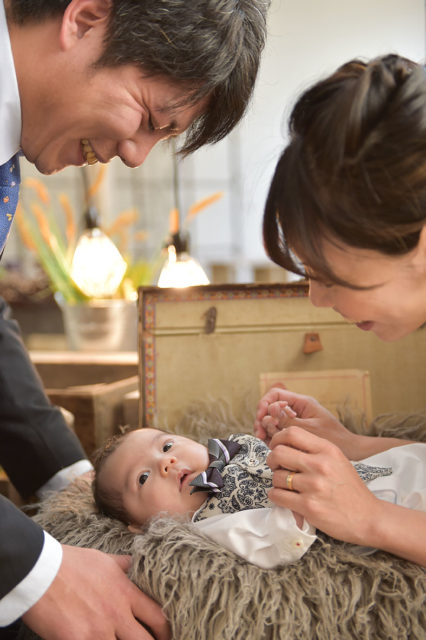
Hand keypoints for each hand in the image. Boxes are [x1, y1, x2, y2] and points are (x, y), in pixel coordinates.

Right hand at [23, 545, 169, 639]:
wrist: (40, 571)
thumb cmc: (70, 563)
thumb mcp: (104, 559)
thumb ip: (124, 567)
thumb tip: (137, 564)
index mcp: (125, 592)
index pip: (158, 617)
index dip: (166, 631)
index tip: (166, 636)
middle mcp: (116, 614)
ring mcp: (98, 630)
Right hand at [254, 387, 358, 456]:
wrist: (351, 452)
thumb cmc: (335, 439)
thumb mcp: (310, 429)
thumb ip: (288, 421)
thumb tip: (269, 412)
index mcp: (302, 403)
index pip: (275, 395)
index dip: (264, 404)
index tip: (260, 418)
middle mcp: (297, 410)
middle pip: (270, 408)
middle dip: (262, 419)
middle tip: (260, 433)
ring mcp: (295, 422)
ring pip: (272, 421)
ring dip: (265, 429)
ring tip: (265, 439)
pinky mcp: (295, 434)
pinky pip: (278, 432)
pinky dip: (272, 437)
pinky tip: (271, 444)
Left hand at [267, 426, 377, 544]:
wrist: (368, 518)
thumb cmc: (350, 489)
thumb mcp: (337, 460)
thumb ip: (313, 450)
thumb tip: (282, 445)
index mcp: (327, 449)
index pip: (291, 433)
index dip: (277, 439)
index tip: (277, 447)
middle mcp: (320, 465)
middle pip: (278, 453)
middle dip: (272, 460)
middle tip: (277, 468)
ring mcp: (314, 486)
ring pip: (277, 477)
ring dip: (277, 482)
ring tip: (287, 486)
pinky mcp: (308, 506)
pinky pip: (277, 496)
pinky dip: (276, 496)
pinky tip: (285, 498)